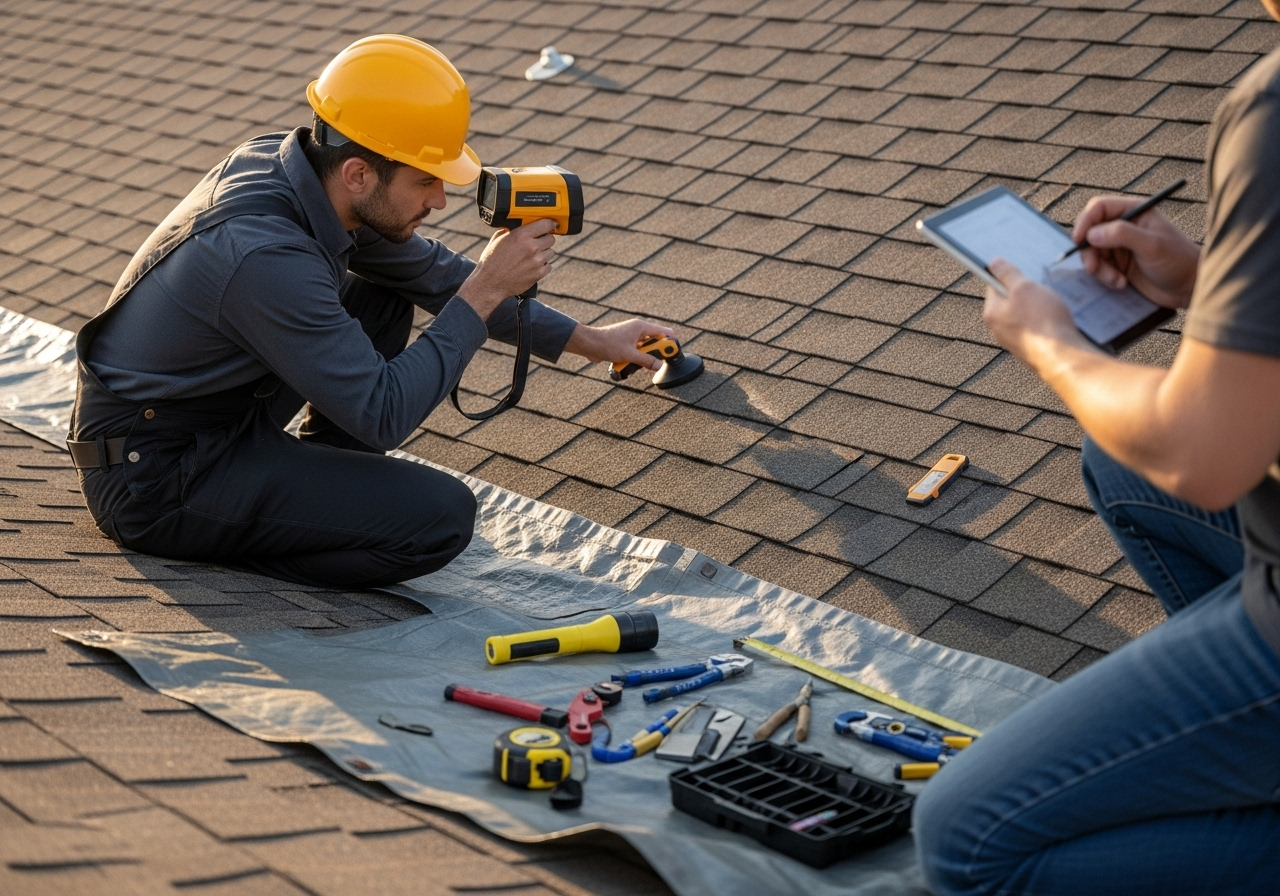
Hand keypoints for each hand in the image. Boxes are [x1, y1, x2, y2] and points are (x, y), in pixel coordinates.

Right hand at [456, 219, 556, 318]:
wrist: (489, 283)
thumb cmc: (491, 261)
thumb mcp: (498, 239)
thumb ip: (511, 230)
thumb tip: (519, 224)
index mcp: (521, 235)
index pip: (546, 224)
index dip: (549, 224)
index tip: (550, 225)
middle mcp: (531, 247)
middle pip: (551, 238)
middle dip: (545, 239)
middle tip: (537, 242)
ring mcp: (536, 262)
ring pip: (550, 252)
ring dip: (544, 253)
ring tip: (531, 256)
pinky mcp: (538, 274)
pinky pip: (548, 266)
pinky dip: (542, 266)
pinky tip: (532, 266)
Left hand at [564, 319, 677, 370]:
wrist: (589, 344)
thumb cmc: (607, 344)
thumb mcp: (630, 354)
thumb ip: (647, 361)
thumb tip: (659, 366)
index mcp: (641, 327)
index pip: (663, 332)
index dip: (670, 342)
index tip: (673, 353)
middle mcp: (637, 330)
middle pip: (655, 341)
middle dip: (655, 353)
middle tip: (654, 362)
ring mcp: (630, 337)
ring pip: (644, 348)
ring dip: (643, 358)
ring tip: (636, 363)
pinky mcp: (624, 344)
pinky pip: (635, 352)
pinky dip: (634, 359)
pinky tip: (628, 364)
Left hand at [984, 258, 1092, 369]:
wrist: (1062, 357)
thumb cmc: (1043, 322)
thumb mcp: (1025, 288)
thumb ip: (1008, 274)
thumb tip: (993, 263)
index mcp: (991, 313)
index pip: (993, 286)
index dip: (1008, 275)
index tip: (1021, 272)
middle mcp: (998, 329)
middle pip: (1009, 301)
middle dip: (1025, 293)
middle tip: (1040, 290)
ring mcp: (1014, 341)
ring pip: (1023, 316)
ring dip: (1036, 308)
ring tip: (1050, 307)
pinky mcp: (1029, 349)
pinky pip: (1034, 329)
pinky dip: (1043, 323)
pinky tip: (1055, 322)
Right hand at [1073, 195, 1199, 308]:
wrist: (1189, 288)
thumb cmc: (1178, 261)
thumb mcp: (1151, 244)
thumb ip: (1121, 234)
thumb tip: (1091, 234)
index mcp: (1134, 212)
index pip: (1099, 208)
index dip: (1085, 222)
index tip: (1079, 241)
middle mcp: (1124, 226)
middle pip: (1090, 232)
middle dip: (1089, 251)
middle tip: (1093, 268)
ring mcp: (1120, 246)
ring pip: (1092, 252)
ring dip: (1099, 269)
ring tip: (1115, 280)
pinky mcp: (1118, 265)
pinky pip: (1099, 268)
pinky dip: (1105, 277)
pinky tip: (1120, 284)